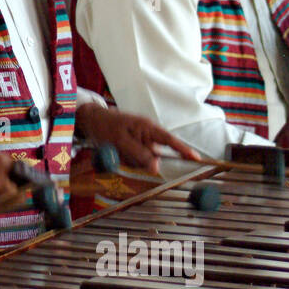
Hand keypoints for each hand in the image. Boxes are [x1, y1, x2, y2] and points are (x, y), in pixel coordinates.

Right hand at [0, 134, 17, 205]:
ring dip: (0, 201)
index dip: (24, 187)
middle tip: (13, 195)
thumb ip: (6, 165)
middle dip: (14, 196)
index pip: (21, 181)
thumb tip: (22, 177)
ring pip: (1, 204)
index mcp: (0, 164)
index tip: (24, 190)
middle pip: (14, 197)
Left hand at [76, 103, 199, 174]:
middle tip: (123, 152)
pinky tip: (116, 151)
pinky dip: (126, 160)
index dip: (184, 150)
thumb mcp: (120, 140)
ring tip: (116, 149)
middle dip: (141, 160)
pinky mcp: (133, 148)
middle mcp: (148, 135)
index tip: (197, 159)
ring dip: (130, 160)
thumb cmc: (106, 126)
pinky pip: (134, 160)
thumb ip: (139, 154)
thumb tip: (157, 168)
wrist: (91, 121)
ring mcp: (141, 142)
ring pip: (143, 161)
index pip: (170, 141)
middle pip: (155, 156)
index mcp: (148, 128)